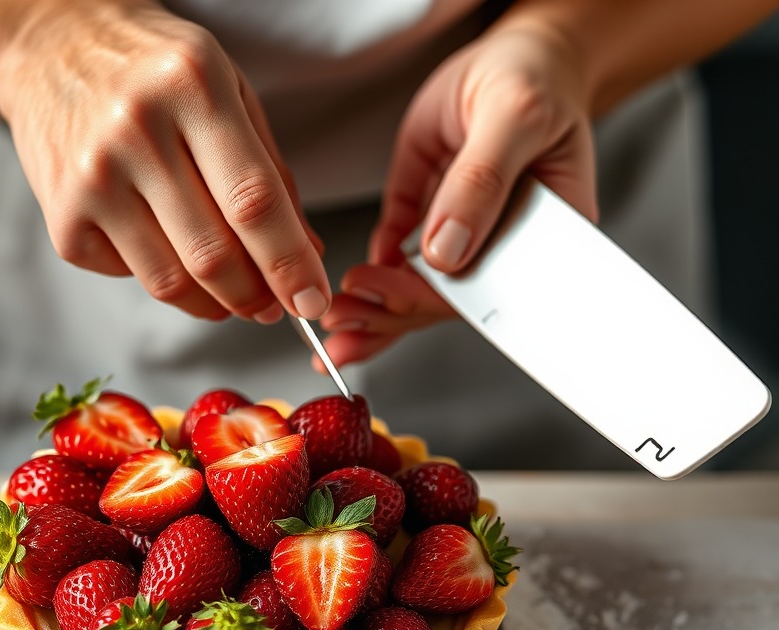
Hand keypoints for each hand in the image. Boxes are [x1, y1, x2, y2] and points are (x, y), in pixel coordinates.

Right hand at [0, 0, 328, 321]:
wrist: (51, 45)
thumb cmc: (152, 70)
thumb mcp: (229, 92)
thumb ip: (271, 174)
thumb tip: (306, 255)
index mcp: (192, 86)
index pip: (254, 200)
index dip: (288, 264)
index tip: (311, 302)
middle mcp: (135, 128)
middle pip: (213, 255)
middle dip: (255, 297)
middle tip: (272, 305)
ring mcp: (92, 176)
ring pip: (172, 281)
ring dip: (214, 302)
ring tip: (230, 293)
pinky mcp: (63, 216)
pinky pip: (131, 277)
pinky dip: (162, 276)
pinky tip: (165, 246)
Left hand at [320, 20, 596, 364]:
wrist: (510, 58)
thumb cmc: (532, 81)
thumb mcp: (513, 118)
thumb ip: (481, 182)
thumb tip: (446, 249)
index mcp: (541, 239)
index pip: (489, 289)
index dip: (438, 301)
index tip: (394, 297)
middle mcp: (498, 250)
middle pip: (444, 300)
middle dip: (391, 312)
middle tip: (345, 317)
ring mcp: (459, 240)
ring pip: (416, 290)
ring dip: (374, 310)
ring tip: (337, 321)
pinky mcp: (424, 223)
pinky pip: (396, 262)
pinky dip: (372, 279)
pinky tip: (349, 296)